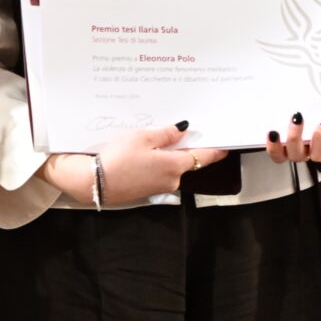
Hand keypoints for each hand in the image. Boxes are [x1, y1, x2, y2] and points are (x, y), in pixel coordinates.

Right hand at [42, 124, 230, 204]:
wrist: (94, 183)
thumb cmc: (118, 158)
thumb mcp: (142, 137)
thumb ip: (165, 134)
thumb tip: (183, 130)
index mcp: (175, 165)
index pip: (204, 157)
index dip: (216, 150)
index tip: (225, 145)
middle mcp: (172, 179)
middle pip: (186, 161)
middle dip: (184, 148)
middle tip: (181, 132)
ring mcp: (160, 188)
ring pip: (171, 167)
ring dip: (167, 155)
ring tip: (154, 140)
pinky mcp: (147, 191)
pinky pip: (158, 174)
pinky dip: (156, 164)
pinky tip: (143, 155)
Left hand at [265, 91, 320, 163]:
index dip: (320, 141)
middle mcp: (306, 150)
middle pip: (299, 155)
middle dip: (296, 138)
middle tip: (297, 116)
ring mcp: (289, 147)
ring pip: (281, 156)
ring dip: (277, 146)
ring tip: (275, 131)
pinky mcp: (277, 142)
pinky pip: (272, 151)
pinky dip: (269, 144)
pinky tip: (269, 132)